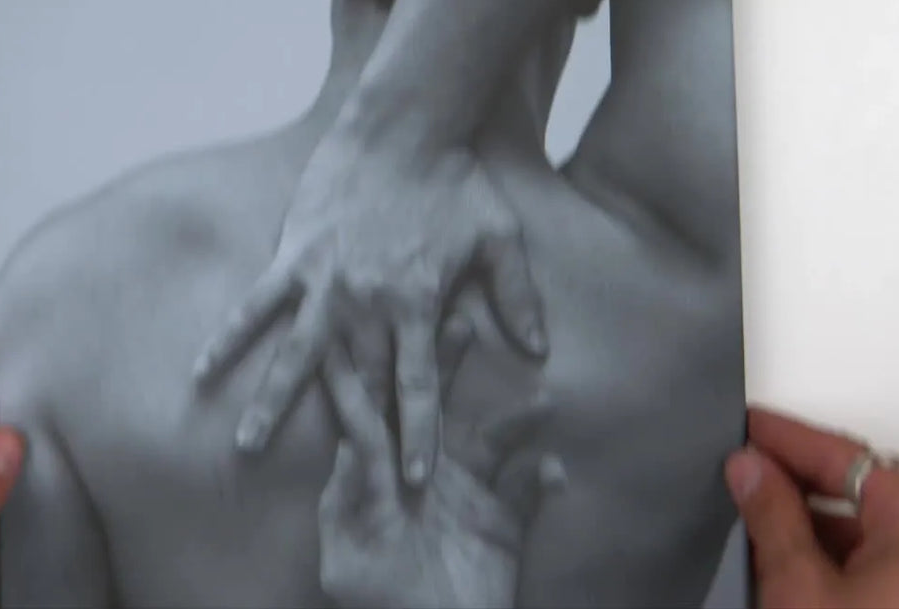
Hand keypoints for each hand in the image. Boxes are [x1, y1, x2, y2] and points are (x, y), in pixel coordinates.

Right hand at [194, 125, 547, 485]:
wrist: (405, 125)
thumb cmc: (457, 179)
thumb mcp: (501, 238)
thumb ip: (518, 296)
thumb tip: (538, 351)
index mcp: (419, 305)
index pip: (418, 386)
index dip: (416, 435)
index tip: (412, 480)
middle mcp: (369, 303)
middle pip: (358, 384)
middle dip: (348, 438)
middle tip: (330, 485)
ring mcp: (326, 282)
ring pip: (297, 356)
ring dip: (273, 403)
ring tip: (248, 446)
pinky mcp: (294, 256)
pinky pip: (256, 304)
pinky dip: (230, 336)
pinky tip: (204, 370)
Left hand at [316, 338, 562, 608]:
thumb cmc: (379, 604)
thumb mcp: (348, 560)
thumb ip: (347, 504)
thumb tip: (351, 445)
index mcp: (382, 480)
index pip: (372, 418)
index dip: (371, 375)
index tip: (370, 328)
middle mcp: (424, 474)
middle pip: (434, 407)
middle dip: (445, 364)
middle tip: (459, 319)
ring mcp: (467, 497)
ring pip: (493, 441)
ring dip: (516, 419)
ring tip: (542, 402)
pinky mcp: (504, 524)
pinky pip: (527, 491)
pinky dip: (541, 480)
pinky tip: (552, 472)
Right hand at [727, 408, 898, 608]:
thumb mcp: (799, 590)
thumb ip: (773, 516)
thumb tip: (754, 471)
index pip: (848, 458)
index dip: (788, 441)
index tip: (751, 430)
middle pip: (876, 494)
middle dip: (810, 490)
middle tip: (751, 482)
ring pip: (895, 538)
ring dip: (836, 534)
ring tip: (774, 541)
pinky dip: (866, 569)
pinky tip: (817, 581)